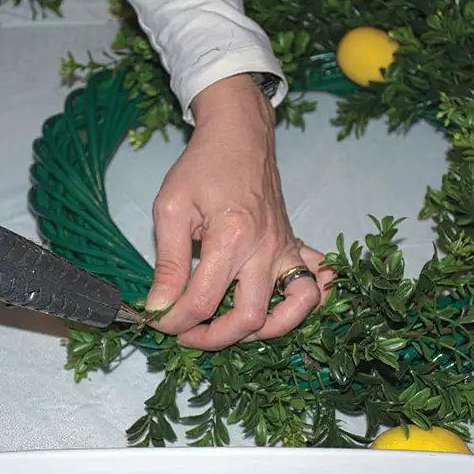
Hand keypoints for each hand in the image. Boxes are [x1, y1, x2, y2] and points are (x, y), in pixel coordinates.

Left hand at [145, 74, 333, 349]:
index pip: (201, 301)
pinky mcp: (295, 246)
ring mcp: (285, 250)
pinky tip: (281, 310)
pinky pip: (318, 283)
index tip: (155, 320)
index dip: (173, 321)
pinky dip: (306, 303)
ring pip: (293, 310)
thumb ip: (167, 262)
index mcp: (230, 238)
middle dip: (213, 338)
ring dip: (264, 332)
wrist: (240, 135)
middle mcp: (265, 249)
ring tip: (231, 329)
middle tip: (186, 333)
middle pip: (248, 318)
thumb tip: (157, 307)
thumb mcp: (172, 208)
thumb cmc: (202, 166)